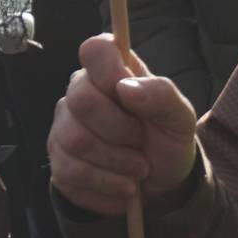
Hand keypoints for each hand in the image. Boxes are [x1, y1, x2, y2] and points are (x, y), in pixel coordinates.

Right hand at [50, 34, 199, 218]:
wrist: (158, 186)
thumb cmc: (165, 140)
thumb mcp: (180, 118)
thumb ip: (162, 95)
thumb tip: (127, 87)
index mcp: (111, 72)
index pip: (95, 50)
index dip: (110, 71)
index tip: (130, 95)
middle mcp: (79, 93)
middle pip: (82, 101)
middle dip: (120, 131)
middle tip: (141, 144)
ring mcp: (63, 128)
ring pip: (76, 141)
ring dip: (117, 164)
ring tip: (138, 170)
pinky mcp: (58, 163)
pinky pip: (71, 173)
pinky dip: (106, 187)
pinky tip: (122, 187)